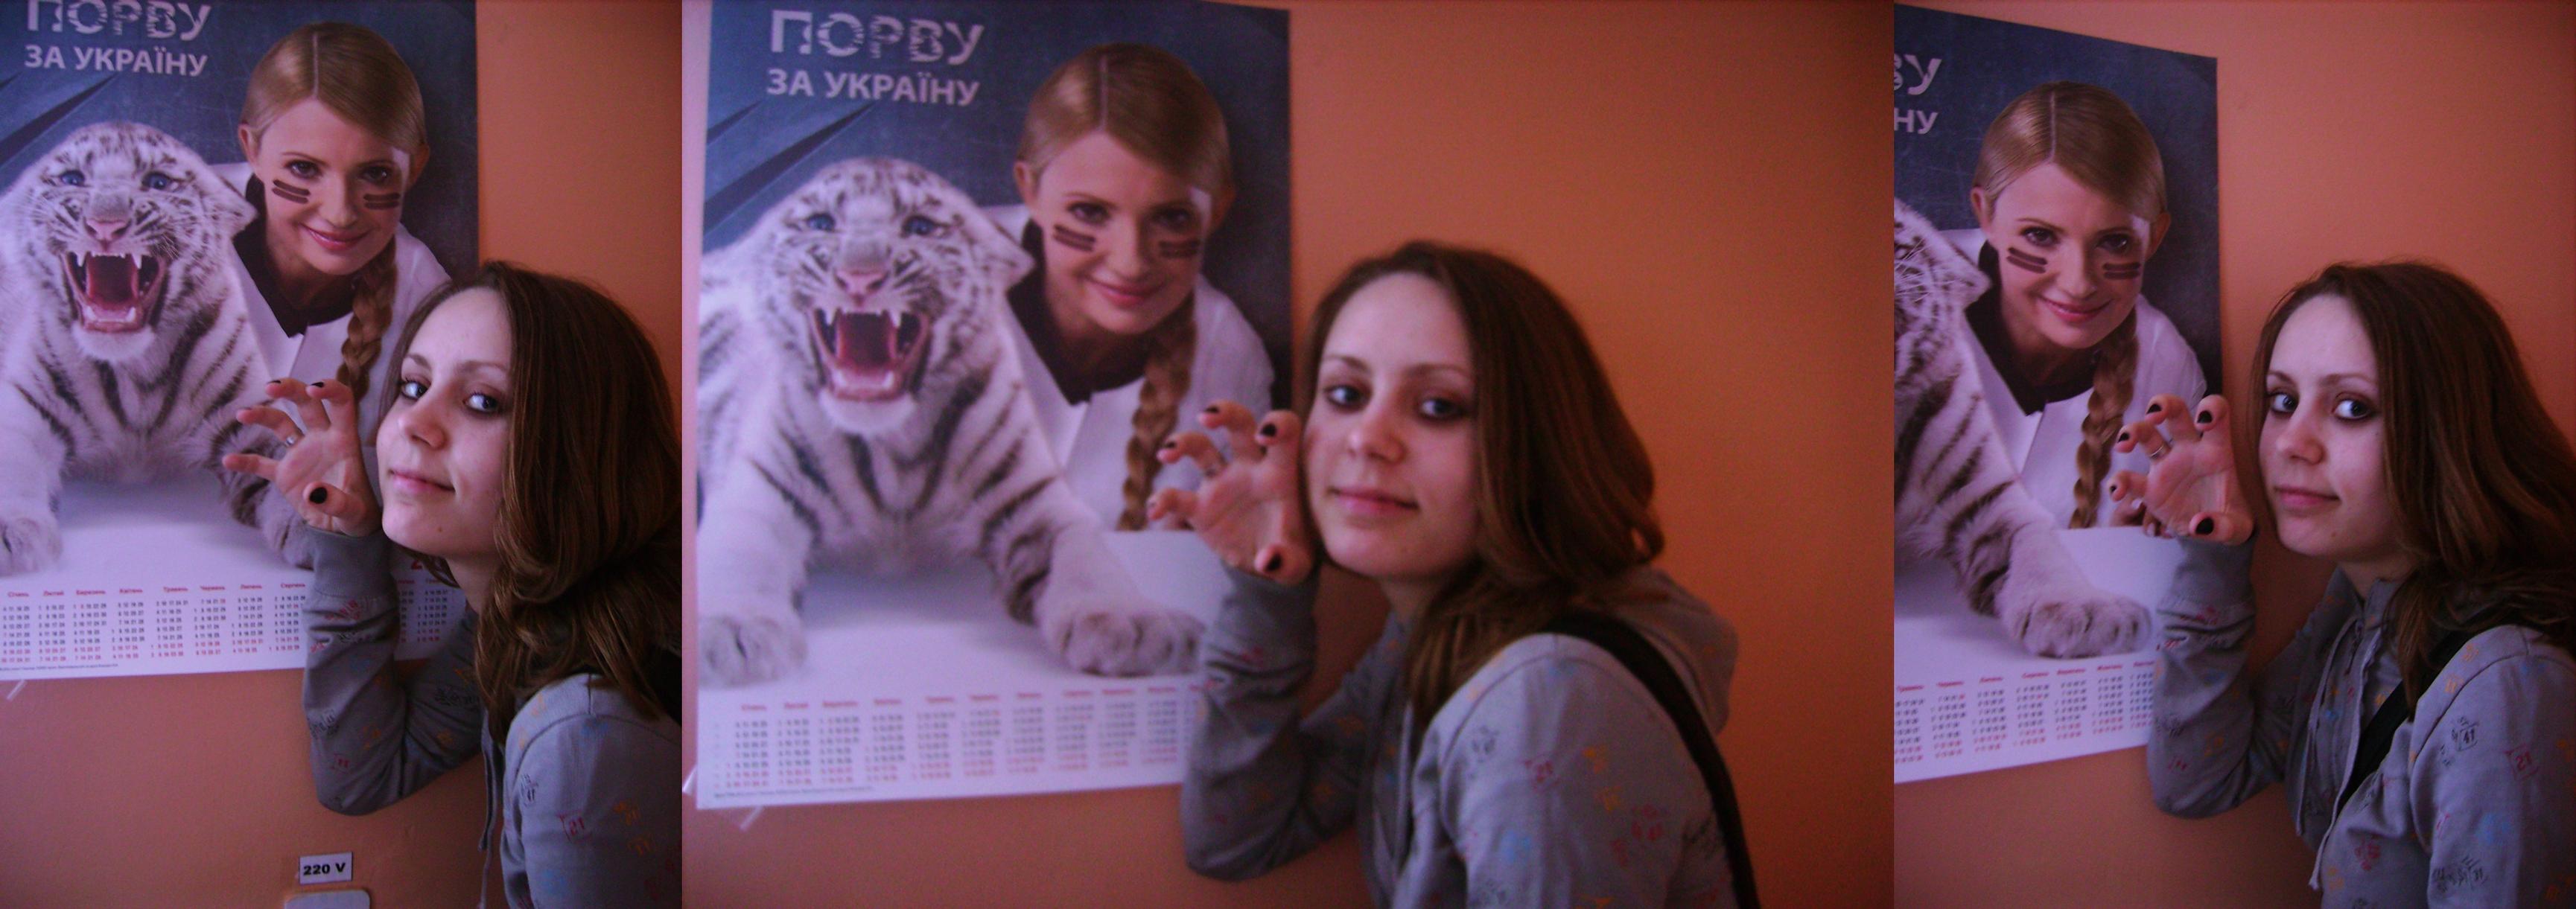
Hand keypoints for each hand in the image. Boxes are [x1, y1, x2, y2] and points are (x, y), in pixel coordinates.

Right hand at [220, 379, 378, 537]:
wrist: (343, 529)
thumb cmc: (357, 514)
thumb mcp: (353, 512)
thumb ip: (336, 501)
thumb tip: (312, 492)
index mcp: (344, 441)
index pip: (341, 403)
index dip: (329, 389)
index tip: (312, 389)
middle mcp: (321, 440)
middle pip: (306, 403)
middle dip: (290, 389)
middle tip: (271, 387)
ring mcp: (301, 453)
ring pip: (281, 424)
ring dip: (263, 415)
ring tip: (242, 415)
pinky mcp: (284, 473)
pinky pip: (261, 463)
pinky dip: (246, 461)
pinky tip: (229, 461)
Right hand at [1146, 400, 1313, 584]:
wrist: (1268, 565)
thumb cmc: (1290, 554)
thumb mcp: (1296, 563)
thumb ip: (1286, 561)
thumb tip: (1266, 560)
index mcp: (1280, 472)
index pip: (1285, 430)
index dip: (1277, 424)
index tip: (1264, 436)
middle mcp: (1249, 468)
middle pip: (1238, 423)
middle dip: (1225, 412)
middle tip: (1207, 417)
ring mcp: (1221, 483)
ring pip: (1201, 447)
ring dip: (1182, 442)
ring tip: (1166, 454)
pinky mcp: (1199, 507)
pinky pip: (1176, 497)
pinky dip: (1162, 500)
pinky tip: (1154, 511)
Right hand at [2108, 393, 2253, 543]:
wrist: (2211, 533)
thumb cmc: (2229, 520)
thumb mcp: (2237, 528)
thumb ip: (2223, 527)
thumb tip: (2197, 523)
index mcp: (2216, 452)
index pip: (2218, 415)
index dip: (2211, 409)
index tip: (2203, 422)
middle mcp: (2189, 451)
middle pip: (2175, 413)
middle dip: (2164, 404)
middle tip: (2153, 415)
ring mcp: (2166, 466)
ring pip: (2147, 434)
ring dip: (2132, 431)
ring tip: (2123, 445)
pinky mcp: (2149, 487)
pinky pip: (2129, 478)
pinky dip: (2118, 482)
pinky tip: (2116, 493)